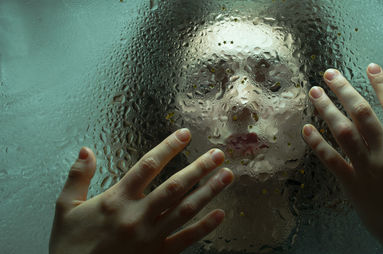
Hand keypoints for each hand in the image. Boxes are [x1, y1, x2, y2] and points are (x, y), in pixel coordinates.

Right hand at [49, 129, 233, 253]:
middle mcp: (137, 216)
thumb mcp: (66, 207)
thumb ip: (77, 176)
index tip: (184, 134)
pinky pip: (186, 239)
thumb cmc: (70, 245)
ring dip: (209, 191)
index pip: (147, 166)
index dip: (168, 147)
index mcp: (117, 200)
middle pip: (175, 186)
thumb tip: (86, 150)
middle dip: (199, 168)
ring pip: (185, 210)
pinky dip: (204, 227)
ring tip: (227, 176)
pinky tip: (220, 214)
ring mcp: (150, 237)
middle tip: (218, 154)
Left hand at [302, 64, 382, 253]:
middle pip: (361, 112)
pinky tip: (306, 129)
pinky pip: (330, 160)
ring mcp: (367, 168)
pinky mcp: (352, 185)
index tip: (370, 67)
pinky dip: (317, 144)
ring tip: (314, 93)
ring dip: (326, 109)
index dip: (381, 82)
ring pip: (342, 131)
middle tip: (329, 73)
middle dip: (344, 89)